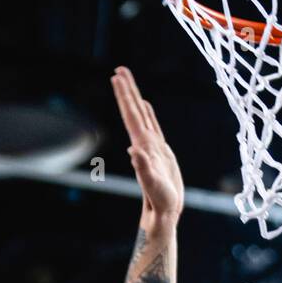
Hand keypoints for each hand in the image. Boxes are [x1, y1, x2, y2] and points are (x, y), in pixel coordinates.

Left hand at [111, 65, 183, 229]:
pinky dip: (148, 113)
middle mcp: (144, 143)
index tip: (117, 76)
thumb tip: (134, 151)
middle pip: (134, 111)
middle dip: (127, 90)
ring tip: (127, 81)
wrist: (164, 213)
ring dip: (134, 98)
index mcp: (142, 146)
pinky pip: (153, 126)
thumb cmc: (159, 202)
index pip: (131, 115)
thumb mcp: (152, 186)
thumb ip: (143, 169)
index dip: (125, 96)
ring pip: (142, 115)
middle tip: (119, 69)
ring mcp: (152, 146)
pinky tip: (145, 106)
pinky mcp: (161, 152)